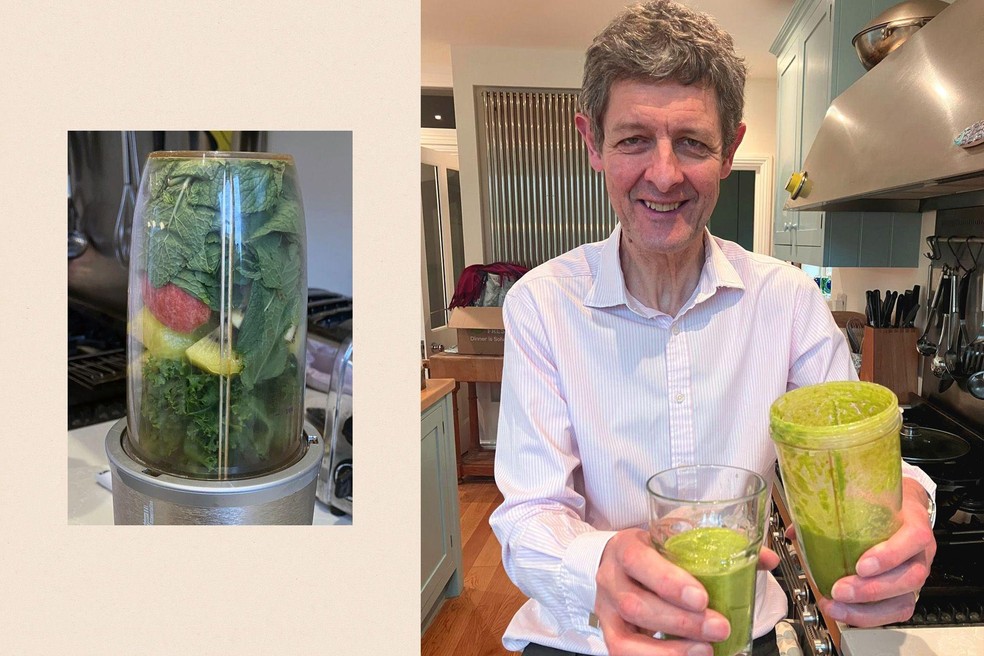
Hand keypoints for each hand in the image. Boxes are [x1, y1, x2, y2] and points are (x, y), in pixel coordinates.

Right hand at [593, 528, 778, 655]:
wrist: (617, 565)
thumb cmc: (651, 554)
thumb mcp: (674, 542)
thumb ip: (717, 548)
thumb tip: (766, 559)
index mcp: (626, 547)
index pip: (639, 561)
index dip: (668, 582)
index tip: (702, 598)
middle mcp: (610, 578)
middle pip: (637, 604)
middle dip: (682, 622)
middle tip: (719, 627)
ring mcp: (607, 610)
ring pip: (626, 638)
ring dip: (670, 650)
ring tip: (705, 650)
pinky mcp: (611, 634)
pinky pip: (624, 654)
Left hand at [818, 478, 935, 626]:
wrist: (906, 509)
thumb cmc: (885, 505)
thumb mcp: (865, 498)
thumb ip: (832, 512)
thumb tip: (796, 531)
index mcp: (913, 522)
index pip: (913, 538)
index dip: (889, 555)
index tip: (861, 565)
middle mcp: (919, 552)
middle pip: (909, 577)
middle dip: (871, 589)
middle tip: (840, 590)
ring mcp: (915, 573)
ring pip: (904, 600)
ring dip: (867, 608)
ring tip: (837, 605)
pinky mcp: (907, 591)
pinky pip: (896, 611)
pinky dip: (870, 616)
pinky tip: (846, 612)